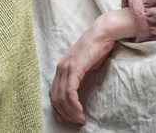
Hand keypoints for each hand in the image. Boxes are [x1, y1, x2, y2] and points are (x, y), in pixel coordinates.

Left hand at [50, 10, 136, 124]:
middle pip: (55, 97)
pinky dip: (74, 104)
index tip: (68, 119)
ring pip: (61, 96)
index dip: (59, 109)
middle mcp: (60, 68)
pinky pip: (70, 91)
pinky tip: (80, 111)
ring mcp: (66, 67)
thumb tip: (79, 97)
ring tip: (79, 119)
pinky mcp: (75, 67)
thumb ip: (79, 80)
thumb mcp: (85, 68)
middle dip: (64, 114)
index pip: (53, 94)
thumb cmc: (97, 50)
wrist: (102, 34)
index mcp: (61, 69)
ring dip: (70, 112)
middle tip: (75, 122)